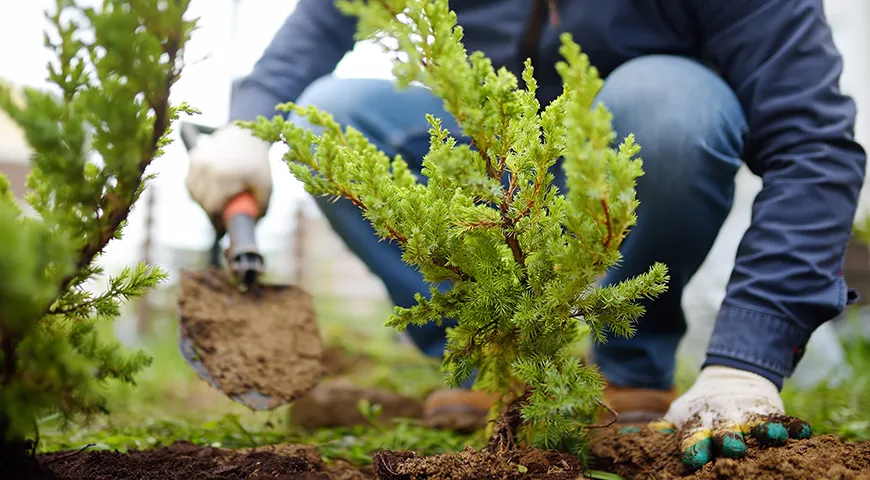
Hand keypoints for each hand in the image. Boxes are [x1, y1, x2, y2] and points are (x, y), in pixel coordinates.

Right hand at [185, 123, 272, 230]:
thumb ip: (260, 209)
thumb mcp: (265, 187)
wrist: (247, 135)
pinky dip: (198, 190)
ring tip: (219, 201)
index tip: (222, 231)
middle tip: (222, 218)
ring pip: (193, 193)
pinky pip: (190, 183)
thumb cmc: (258, 164)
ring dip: (203, 202)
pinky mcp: (193, 158)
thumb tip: (250, 227)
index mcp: (224, 176)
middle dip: (211, 214)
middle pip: (202, 202)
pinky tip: (210, 190)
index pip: (212, 207)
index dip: (216, 222)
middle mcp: (207, 167)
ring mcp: (198, 161)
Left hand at [650, 366, 811, 468]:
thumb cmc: (700, 407)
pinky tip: (804, 432)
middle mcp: (723, 420)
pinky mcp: (770, 411)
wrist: (730, 377)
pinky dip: (793, 426)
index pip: (694, 437)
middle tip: (732, 448)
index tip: (693, 457)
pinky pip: (784, 419)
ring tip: (771, 436)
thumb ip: (662, 429)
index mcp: (698, 424)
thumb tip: (631, 438)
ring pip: (756, 425)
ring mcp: (748, 415)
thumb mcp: (680, 414)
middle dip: (728, 440)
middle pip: (725, 432)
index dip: (694, 447)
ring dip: (763, 431)